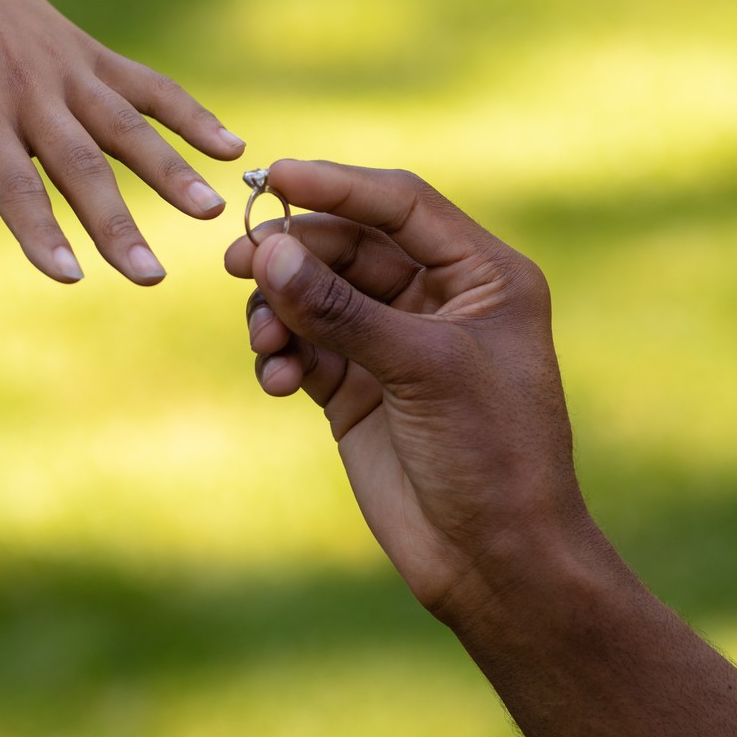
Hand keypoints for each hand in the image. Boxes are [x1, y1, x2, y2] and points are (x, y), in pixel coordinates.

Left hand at [0, 0, 244, 283]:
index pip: (12, 184)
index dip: (40, 230)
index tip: (70, 276)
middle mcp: (26, 91)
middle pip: (80, 167)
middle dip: (117, 225)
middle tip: (149, 276)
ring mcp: (64, 68)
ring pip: (126, 127)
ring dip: (171, 171)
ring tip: (210, 212)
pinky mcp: (86, 51)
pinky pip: (146, 84)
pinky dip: (189, 112)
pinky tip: (230, 144)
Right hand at [225, 160, 591, 620]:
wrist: (496, 560)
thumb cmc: (491, 454)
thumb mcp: (422, 369)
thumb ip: (342, 308)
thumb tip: (267, 251)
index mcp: (483, 275)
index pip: (401, 204)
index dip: (337, 186)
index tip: (273, 176)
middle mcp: (438, 300)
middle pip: (348, 245)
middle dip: (294, 254)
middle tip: (240, 263)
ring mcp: (393, 344)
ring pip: (316, 295)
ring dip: (280, 311)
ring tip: (267, 346)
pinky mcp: (356, 389)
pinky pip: (303, 348)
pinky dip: (282, 356)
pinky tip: (278, 383)